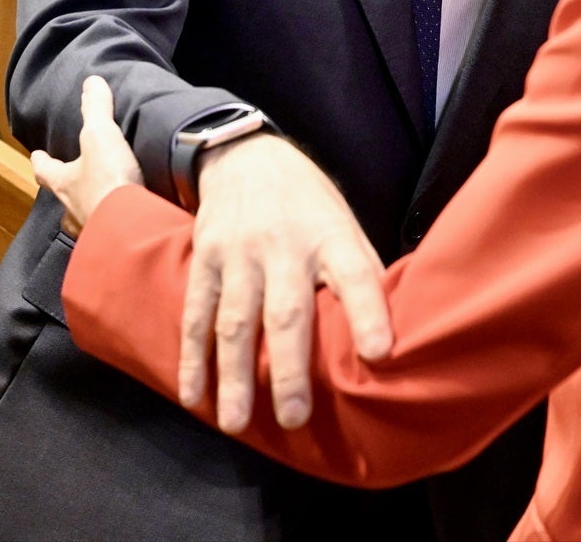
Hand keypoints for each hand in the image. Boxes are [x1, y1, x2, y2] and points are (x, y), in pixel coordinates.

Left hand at [31, 76, 144, 235]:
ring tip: (101, 207)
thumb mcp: (101, 136)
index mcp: (64, 183)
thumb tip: (91, 82)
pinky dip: (114, 228)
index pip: (45, 170)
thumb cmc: (108, 181)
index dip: (41, 161)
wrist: (130, 228)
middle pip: (63, 200)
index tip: (36, 156)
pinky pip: (109, 234)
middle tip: (71, 186)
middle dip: (66, 192)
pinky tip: (125, 225)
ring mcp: (92, 230)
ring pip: (84, 220)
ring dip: (89, 212)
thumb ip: (96, 109)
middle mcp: (73, 209)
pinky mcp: (114, 243)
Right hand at [182, 134, 391, 432]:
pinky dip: (192, 357)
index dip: (369, 314)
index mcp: (332, 238)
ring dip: (234, 375)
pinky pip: (198, 313)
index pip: (357, 276)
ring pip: (235, 320)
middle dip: (289, 368)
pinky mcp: (205, 258)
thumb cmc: (309, 206)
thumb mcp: (345, 225)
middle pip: (287, 312)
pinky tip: (195, 394)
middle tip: (294, 417)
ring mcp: (240, 252)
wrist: (247, 157)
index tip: (380, 353)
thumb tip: (389, 335)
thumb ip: (359, 275)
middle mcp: (285, 245)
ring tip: (235, 423)